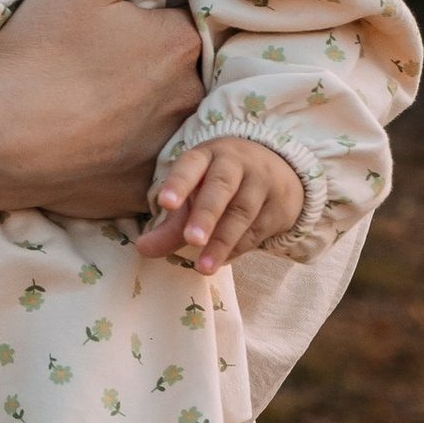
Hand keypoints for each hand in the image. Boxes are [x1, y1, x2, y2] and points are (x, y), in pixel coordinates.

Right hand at [0, 0, 203, 232]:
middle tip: (112, 63)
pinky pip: (158, 168)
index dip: (159, 16)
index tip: (129, 21)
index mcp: (180, 43)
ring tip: (109, 103)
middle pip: (189, 70)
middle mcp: (190, 99)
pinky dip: (140, 155)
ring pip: (177, 119)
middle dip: (163, 64)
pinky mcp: (146, 188)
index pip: (187, 19)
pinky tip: (105, 144)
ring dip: (156, 110)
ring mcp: (170, 149)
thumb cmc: (37, 55)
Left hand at [138, 134, 302, 268]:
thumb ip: (170, 225)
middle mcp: (236, 164)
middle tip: (191, 240)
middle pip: (221, 187)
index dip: (178, 183)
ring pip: (242, 212)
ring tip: (203, 267)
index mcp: (207, 155)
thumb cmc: (221, 185)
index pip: (191, 165)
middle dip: (205, 215)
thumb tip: (143, 249)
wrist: (279, 171)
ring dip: (222, 241)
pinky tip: (221, 260)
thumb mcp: (194, 195)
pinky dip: (238, 247)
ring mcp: (261, 183)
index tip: (164, 203)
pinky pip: (258, 229)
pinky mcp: (280, 206)